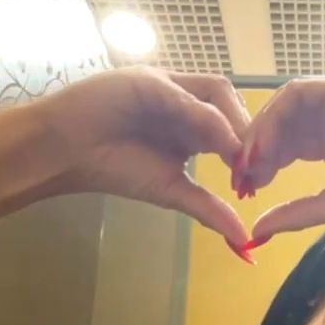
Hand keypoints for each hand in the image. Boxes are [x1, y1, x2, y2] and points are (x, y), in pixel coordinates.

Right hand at [33, 66, 251, 245]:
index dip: (252, 150)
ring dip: (232, 122)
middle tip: (256, 167)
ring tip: (238, 156)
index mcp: (196, 126)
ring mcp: (170, 86)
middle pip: (234, 106)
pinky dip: (202, 115)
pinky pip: (184, 93)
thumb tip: (244, 243)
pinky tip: (216, 140)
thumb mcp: (173, 192)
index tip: (258, 182)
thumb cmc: (116, 168)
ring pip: (217, 92)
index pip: (237, 127)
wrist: (66, 152)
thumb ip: (210, 210)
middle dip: (249, 134)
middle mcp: (187, 102)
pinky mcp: (150, 80)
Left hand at [232, 77, 324, 242]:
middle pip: (277, 127)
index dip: (260, 166)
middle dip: (254, 151)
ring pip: (282, 108)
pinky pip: (297, 94)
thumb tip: (256, 232)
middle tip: (240, 177)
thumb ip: (293, 214)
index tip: (245, 190)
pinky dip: (276, 115)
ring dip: (261, 131)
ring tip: (250, 161)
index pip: (282, 148)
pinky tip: (265, 142)